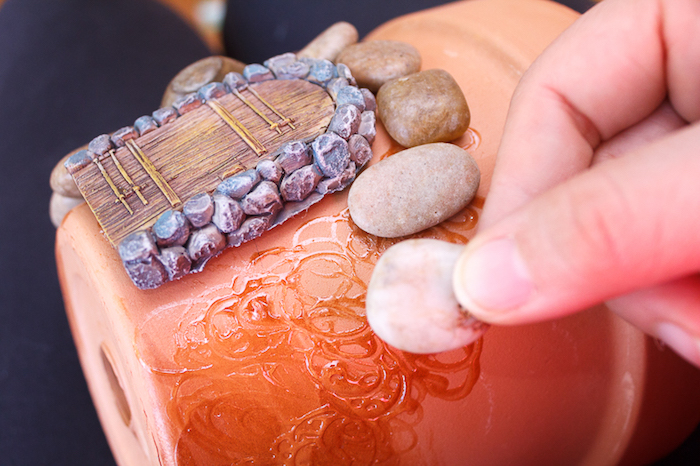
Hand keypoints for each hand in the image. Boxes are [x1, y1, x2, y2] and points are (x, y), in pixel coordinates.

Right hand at [452, 0, 699, 366]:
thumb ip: (610, 222)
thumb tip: (484, 284)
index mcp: (679, 20)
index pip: (557, 94)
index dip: (522, 190)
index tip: (504, 281)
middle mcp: (688, 81)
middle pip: (594, 176)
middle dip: (613, 266)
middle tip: (665, 322)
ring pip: (633, 228)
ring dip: (660, 295)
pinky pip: (670, 250)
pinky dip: (686, 297)